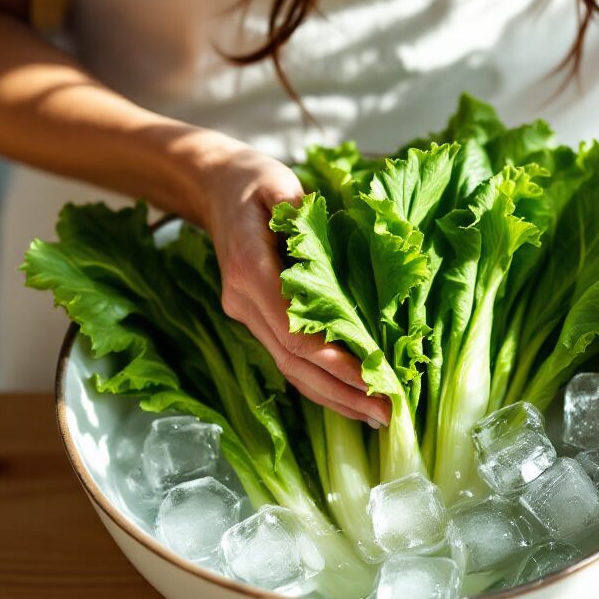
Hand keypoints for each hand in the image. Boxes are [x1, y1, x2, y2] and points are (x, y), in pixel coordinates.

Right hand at [190, 138, 391, 427]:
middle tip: (389, 415)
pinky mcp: (254, 319)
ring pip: (289, 369)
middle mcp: (243, 301)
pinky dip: (319, 382)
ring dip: (333, 397)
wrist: (210, 188)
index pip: (294, 331)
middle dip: (342, 392)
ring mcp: (245, 314)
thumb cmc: (252, 181)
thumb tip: (346, 249)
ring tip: (377, 417)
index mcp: (250, 270)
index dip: (334, 360)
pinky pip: (287, 358)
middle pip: (294, 362)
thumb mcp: (281, 185)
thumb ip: (306, 217)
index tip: (375, 378)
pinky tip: (349, 399)